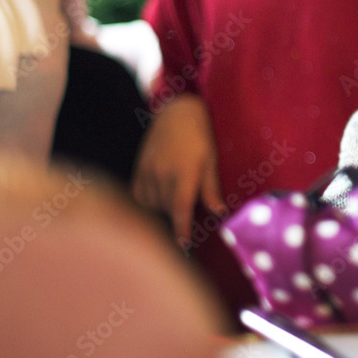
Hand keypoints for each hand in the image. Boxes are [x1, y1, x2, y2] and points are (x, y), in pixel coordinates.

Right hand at [131, 93, 226, 244]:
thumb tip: (219, 213)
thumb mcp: (211, 160)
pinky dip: (148, 201)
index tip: (182, 245)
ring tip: (175, 199)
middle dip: (176, 216)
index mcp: (185, 172)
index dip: (181, 229)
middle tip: (188, 214)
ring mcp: (148, 171)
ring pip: (152, 204)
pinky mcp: (139, 168)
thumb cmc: (201, 136)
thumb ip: (211, 188)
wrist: (177, 113)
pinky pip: (139, 195)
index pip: (181, 208)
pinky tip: (159, 197)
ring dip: (162, 209)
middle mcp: (163, 174)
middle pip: (167, 209)